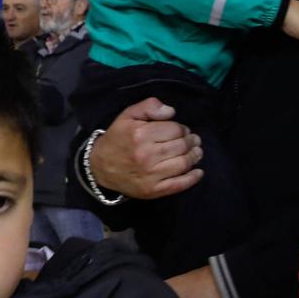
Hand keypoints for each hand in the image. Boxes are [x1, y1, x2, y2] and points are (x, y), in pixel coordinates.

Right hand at [90, 99, 204, 200]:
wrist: (100, 167)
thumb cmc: (117, 138)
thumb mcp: (128, 115)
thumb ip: (149, 107)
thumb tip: (172, 111)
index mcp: (141, 134)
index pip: (175, 129)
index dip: (182, 128)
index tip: (181, 130)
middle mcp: (146, 155)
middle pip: (181, 146)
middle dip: (192, 141)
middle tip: (194, 139)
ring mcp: (150, 175)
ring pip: (183, 163)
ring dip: (195, 156)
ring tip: (197, 151)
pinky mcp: (152, 190)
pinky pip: (179, 185)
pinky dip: (192, 178)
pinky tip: (199, 171)